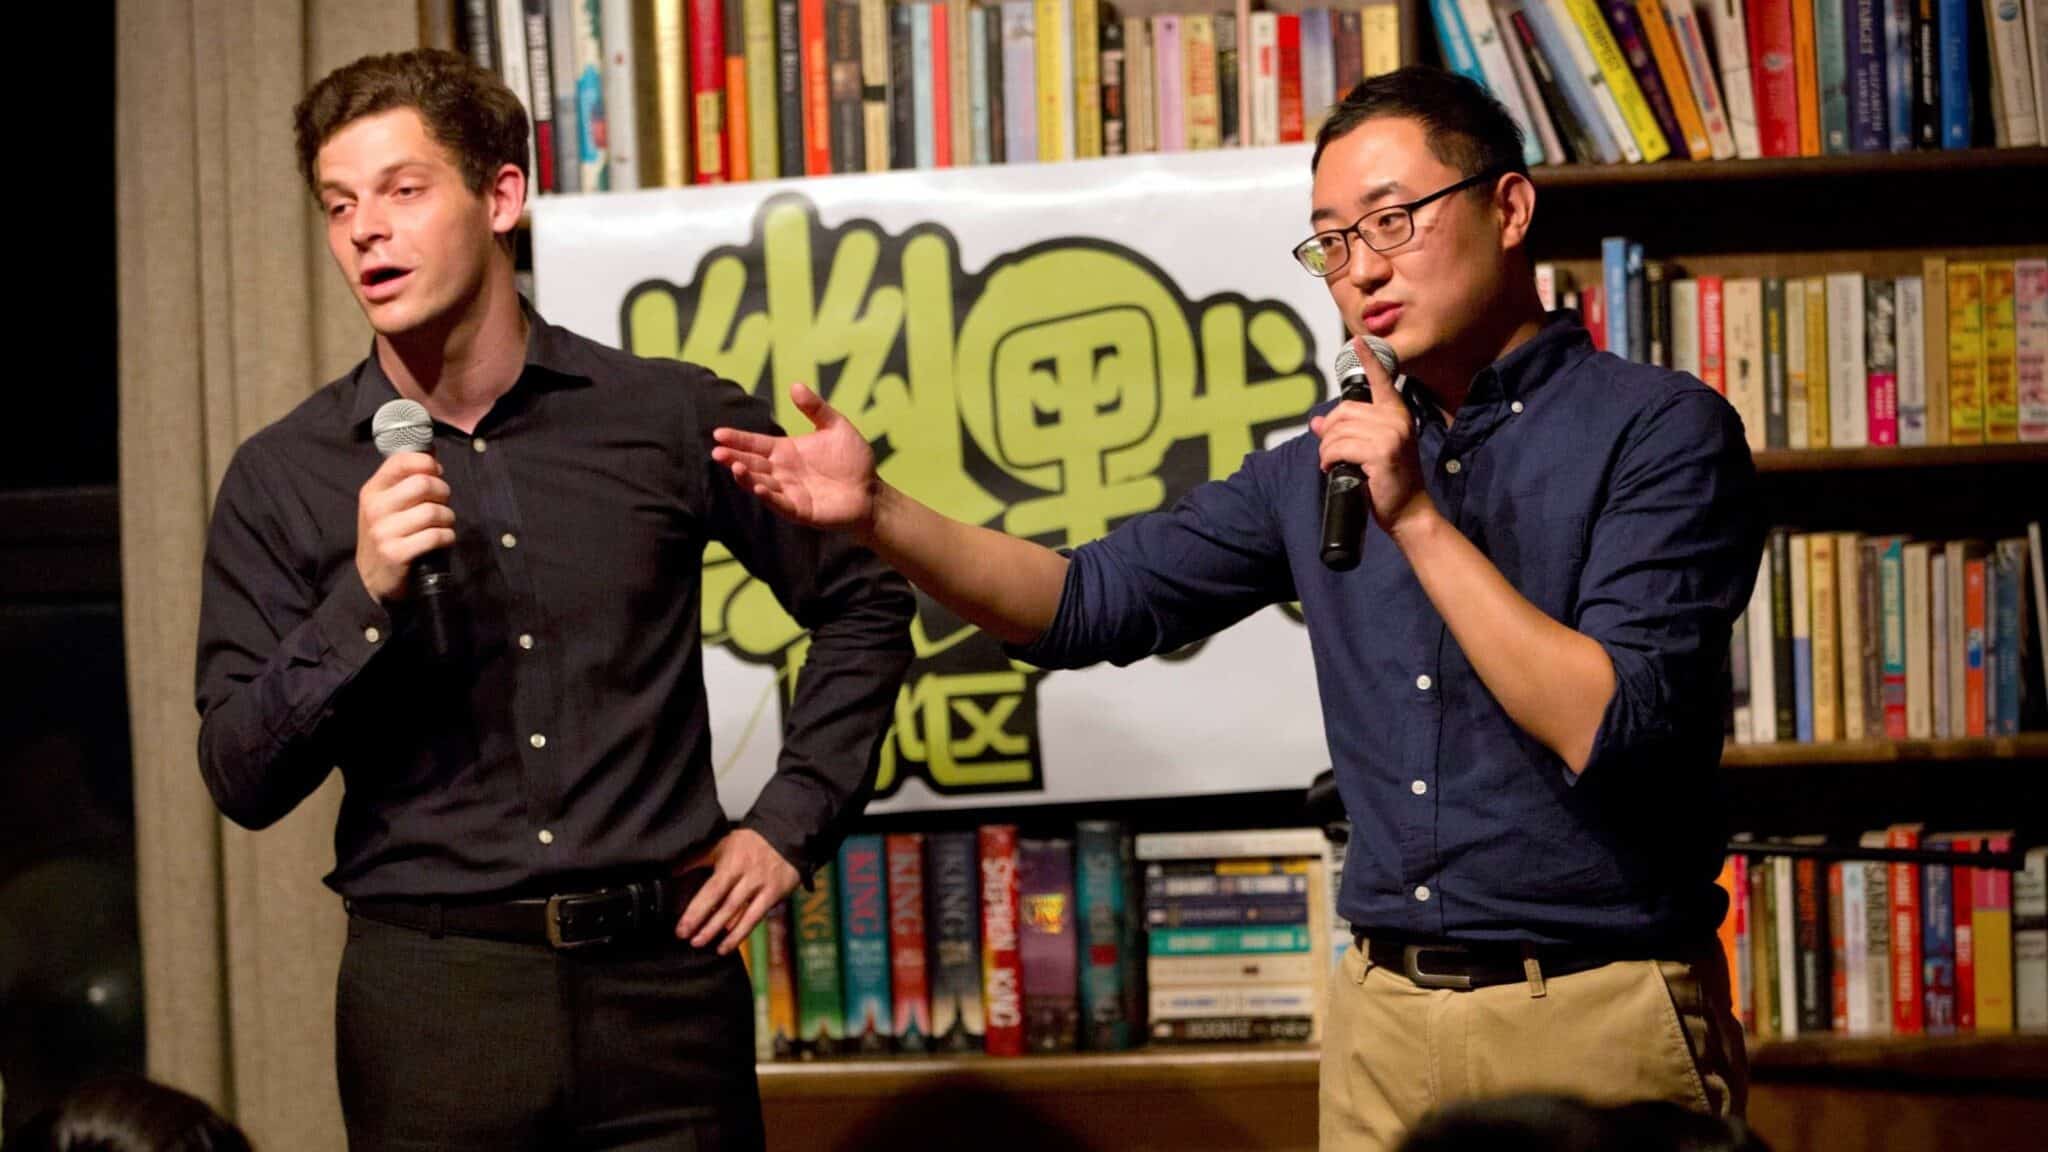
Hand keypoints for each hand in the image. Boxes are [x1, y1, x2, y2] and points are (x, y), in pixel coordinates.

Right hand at [355, 452, 453, 603]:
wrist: (372, 578)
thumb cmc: (388, 534)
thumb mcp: (387, 504)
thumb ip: (406, 478)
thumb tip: (432, 450)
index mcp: (372, 490)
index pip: (401, 461)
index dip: (427, 463)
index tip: (436, 472)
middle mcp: (375, 508)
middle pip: (424, 484)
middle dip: (443, 492)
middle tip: (442, 502)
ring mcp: (384, 531)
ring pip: (433, 511)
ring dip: (447, 518)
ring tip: (443, 523)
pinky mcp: (396, 553)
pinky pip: (436, 536)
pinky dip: (447, 537)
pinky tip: (443, 539)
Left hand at [674, 828, 800, 953]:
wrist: (784, 836)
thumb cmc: (748, 844)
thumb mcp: (722, 845)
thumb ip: (698, 858)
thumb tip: (671, 872)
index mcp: (732, 862)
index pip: (711, 890)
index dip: (696, 911)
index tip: (682, 927)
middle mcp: (747, 875)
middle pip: (725, 904)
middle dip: (704, 924)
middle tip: (687, 939)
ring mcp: (762, 885)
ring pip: (739, 913)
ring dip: (719, 931)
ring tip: (700, 943)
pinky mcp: (774, 894)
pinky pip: (755, 917)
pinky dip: (740, 933)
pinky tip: (726, 946)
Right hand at [710, 383, 877, 535]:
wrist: (871, 491)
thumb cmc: (853, 460)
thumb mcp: (836, 427)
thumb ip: (816, 408)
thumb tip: (795, 385)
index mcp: (785, 451)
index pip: (755, 444)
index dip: (738, 439)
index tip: (719, 433)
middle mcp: (782, 472)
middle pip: (752, 464)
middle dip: (734, 458)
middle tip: (717, 452)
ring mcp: (789, 492)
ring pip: (761, 484)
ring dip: (747, 477)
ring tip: (735, 467)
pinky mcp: (800, 510)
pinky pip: (781, 504)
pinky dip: (769, 497)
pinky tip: (759, 488)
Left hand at [1309, 337, 1435, 541]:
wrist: (1409, 510)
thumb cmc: (1389, 480)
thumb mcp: (1369, 449)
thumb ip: (1348, 431)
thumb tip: (1317, 422)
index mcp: (1397, 413)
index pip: (1382, 379)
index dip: (1369, 359)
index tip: (1358, 341)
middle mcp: (1396, 418)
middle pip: (1345, 410)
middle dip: (1329, 431)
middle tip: (1330, 452)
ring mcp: (1390, 434)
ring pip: (1338, 430)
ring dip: (1327, 449)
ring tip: (1333, 463)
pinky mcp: (1381, 451)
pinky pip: (1339, 447)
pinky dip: (1329, 459)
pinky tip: (1334, 469)